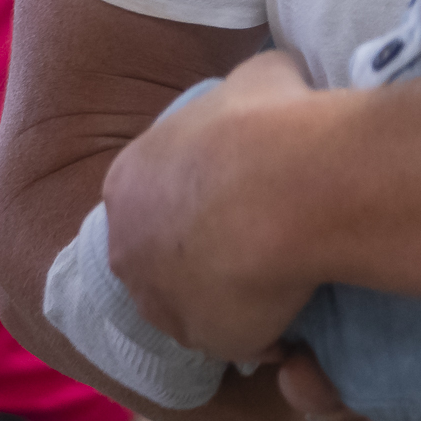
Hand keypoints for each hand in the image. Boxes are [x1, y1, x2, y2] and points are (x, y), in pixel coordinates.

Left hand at [102, 48, 317, 358]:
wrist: (284, 182)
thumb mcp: (258, 77)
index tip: (237, 205)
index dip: (195, 206)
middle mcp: (126, 244)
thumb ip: (249, 92)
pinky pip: (235, 342)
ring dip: (228, 300)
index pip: (152, 202)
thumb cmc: (268, 121)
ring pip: (191, 307)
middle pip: (159, 261)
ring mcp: (157, 298)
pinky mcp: (200, 337)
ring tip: (280, 285)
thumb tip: (274, 87)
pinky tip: (295, 313)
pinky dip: (263, 334)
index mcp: (127, 180)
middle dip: (201, 260)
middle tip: (258, 250)